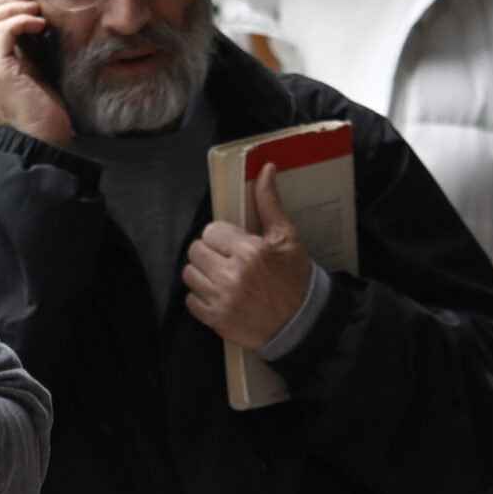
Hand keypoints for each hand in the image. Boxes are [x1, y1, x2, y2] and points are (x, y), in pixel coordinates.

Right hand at [0, 0, 72, 148]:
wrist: (45, 144)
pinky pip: (1, 33)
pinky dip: (19, 21)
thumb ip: (24, 56)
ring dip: (10, 8)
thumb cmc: (45, 115)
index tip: (23, 3)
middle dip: (2, 2)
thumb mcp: (31, 78)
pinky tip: (39, 23)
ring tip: (34, 8)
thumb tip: (30, 29)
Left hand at [183, 167, 316, 347]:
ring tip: (223, 277)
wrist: (302, 323)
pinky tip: (221, 295)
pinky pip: (190, 300)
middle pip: (196, 250)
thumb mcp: (287, 238)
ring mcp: (222, 300)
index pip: (212, 230)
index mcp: (250, 252)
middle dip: (210, 252)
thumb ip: (269, 204)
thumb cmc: (296, 278)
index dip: (223, 236)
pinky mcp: (216, 320)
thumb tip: (265, 170)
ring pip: (190, 274)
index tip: (235, 244)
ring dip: (203, 273)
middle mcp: (233, 276)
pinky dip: (202, 297)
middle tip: (228, 260)